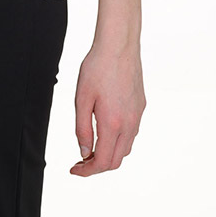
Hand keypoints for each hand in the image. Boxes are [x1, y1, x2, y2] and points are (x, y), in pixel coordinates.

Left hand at [69, 39, 145, 175]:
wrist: (119, 46)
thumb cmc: (97, 67)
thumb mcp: (81, 98)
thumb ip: (82, 128)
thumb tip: (84, 152)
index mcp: (112, 124)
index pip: (102, 162)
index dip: (87, 170)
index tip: (74, 168)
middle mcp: (129, 124)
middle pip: (116, 160)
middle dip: (97, 166)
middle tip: (80, 161)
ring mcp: (137, 116)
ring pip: (125, 148)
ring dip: (108, 154)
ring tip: (91, 147)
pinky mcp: (141, 107)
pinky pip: (131, 133)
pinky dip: (118, 140)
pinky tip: (105, 129)